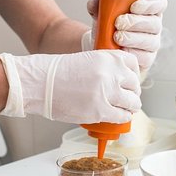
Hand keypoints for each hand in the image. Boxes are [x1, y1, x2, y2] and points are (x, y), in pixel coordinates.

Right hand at [0, 50, 140, 123]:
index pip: (134, 65)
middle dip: (132, 93)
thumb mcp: (87, 60)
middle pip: (135, 85)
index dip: (132, 76)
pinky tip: (118, 117)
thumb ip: (105, 68)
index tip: (129, 82)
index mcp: (109, 57)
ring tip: (124, 109)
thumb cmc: (57, 72)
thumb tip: (120, 82)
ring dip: (130, 107)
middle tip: (126, 98)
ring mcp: (107, 92)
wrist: (40, 83)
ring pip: (132, 102)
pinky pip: (122, 116)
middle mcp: (112, 73)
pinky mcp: (100, 110)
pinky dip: (122, 118)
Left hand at [83, 0, 167, 70]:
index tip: (133, 6)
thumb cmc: (108, 27)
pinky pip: (145, 57)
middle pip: (154, 23)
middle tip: (118, 23)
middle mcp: (154, 26)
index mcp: (148, 10)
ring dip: (133, 39)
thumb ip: (99, 7)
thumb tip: (93, 3)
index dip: (150, 4)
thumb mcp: (103, 14)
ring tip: (117, 37)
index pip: (159, 3)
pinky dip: (132, 54)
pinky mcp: (148, 59)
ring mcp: (152, 43)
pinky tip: (121, 51)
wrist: (103, 47)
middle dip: (136, 22)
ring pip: (150, 41)